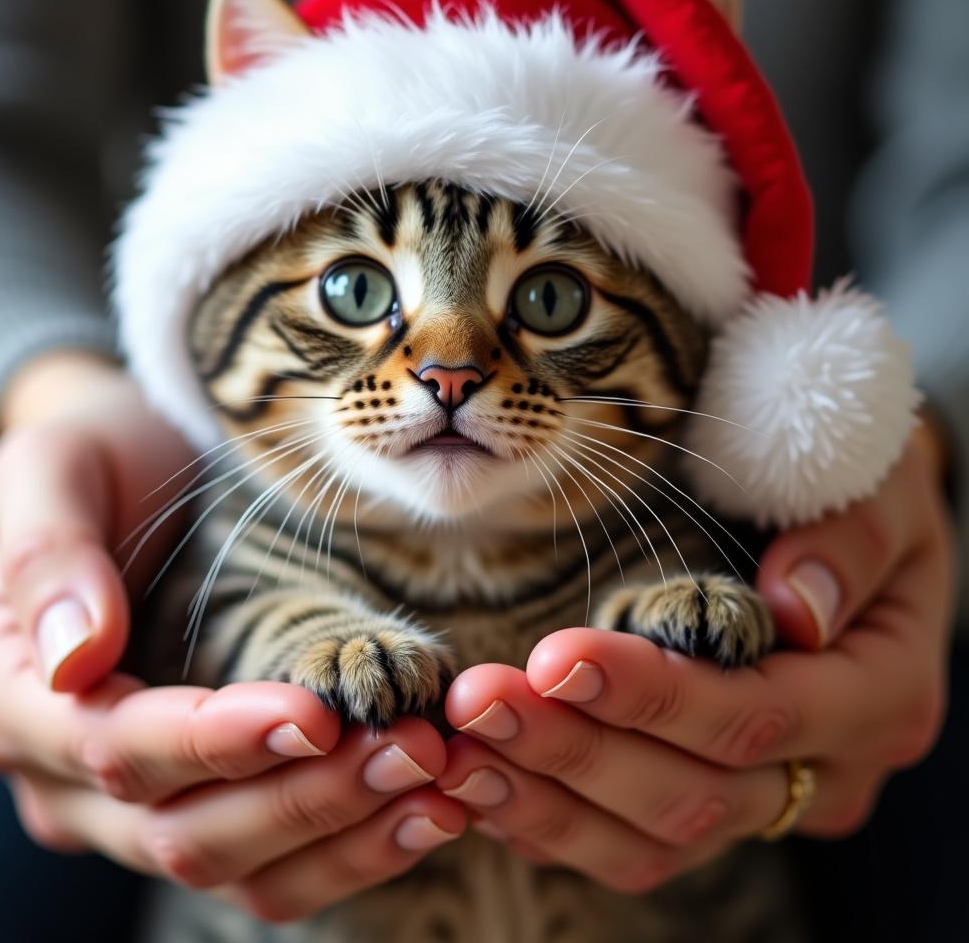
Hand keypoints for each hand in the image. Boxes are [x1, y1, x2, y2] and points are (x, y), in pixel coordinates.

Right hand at [0, 353, 463, 919]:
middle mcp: (68, 780)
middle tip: (410, 747)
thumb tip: (75, 659)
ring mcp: (135, 805)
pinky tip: (423, 811)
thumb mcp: (49, 471)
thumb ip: (49, 556)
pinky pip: (270, 867)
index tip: (314, 713)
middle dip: (304, 797)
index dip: (216, 742)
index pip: (118, 749)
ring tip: (433, 780)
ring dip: (342, 834)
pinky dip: (348, 851)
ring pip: (235, 870)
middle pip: (184, 831)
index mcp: (17, 703)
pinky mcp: (203, 801)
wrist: (139, 466)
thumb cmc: (94, 460)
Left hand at [437, 432, 953, 891]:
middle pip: (691, 794)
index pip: (756, 715)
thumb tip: (798, 610)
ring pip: (650, 841)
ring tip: (457, 752)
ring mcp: (767, 802)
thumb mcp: (882, 495)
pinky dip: (549, 823)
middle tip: (477, 699)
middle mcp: (828, 774)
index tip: (553, 655)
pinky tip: (479, 785)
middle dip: (573, 750)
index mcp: (881, 697)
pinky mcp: (711, 805)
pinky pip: (626, 843)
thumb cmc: (863, 497)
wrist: (853, 533)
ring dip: (544, 801)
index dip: (652, 695)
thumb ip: (849, 544)